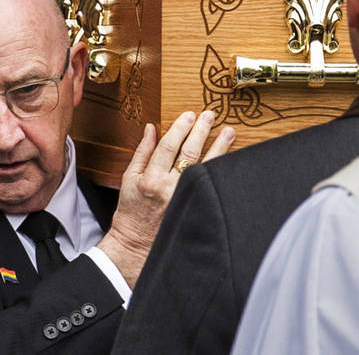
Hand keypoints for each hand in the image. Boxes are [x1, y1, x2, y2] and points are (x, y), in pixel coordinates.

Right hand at [97, 110, 232, 285]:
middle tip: (211, 115)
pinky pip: (210, 186)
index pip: (169, 146)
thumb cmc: (131, 211)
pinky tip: (230, 160)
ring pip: (206, 168)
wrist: (137, 244)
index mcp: (151, 178)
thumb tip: (151, 128)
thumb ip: (142, 151)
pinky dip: (220, 171)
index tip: (190, 115)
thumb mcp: (129, 178)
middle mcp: (170, 188)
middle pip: (189, 153)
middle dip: (201, 131)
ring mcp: (185, 199)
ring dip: (219, 148)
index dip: (180, 128)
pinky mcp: (196, 208)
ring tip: (229, 132)